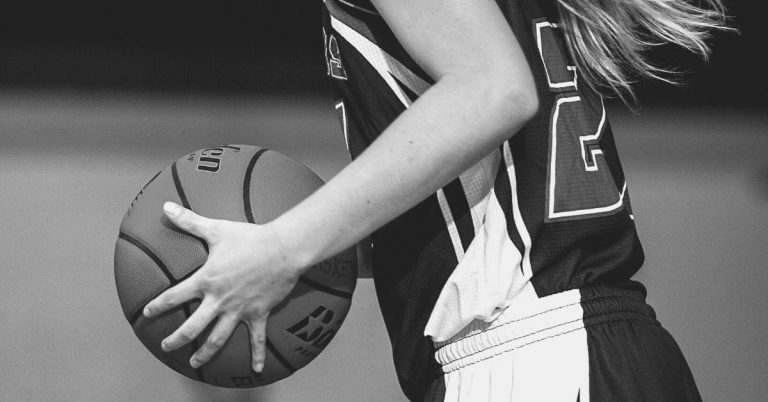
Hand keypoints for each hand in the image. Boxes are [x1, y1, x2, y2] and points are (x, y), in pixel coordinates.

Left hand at [143, 201, 301, 371]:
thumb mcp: (217, 228)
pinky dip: (257, 355)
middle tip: (166, 346)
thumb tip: (166, 206)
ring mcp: (239, 310)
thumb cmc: (250, 238)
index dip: (158, 306)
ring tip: (194, 363)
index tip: (148, 313)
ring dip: (205, 353)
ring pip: (218, 338)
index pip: (175, 296)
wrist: (283, 249)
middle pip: (193, 327)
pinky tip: (256, 370)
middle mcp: (220, 300)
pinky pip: (257, 339)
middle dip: (177, 339)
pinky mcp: (258, 314)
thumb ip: (189, 221)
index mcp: (207, 280)